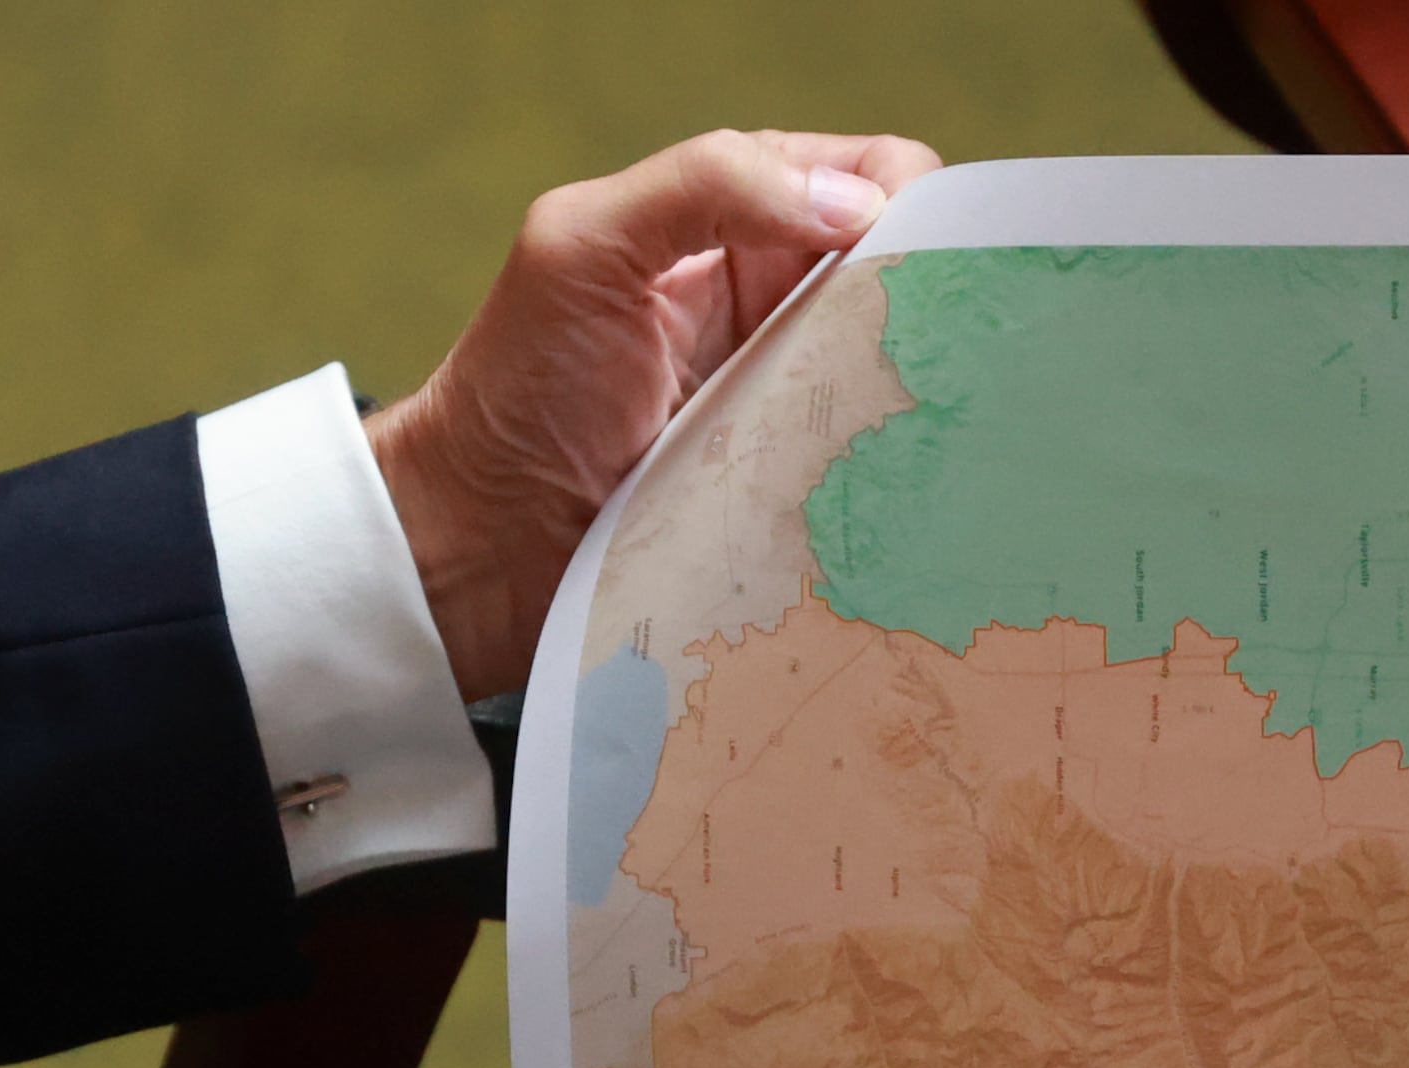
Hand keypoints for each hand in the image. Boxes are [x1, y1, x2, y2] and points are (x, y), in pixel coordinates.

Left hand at [366, 128, 943, 699]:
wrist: (474, 548)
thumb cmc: (512, 391)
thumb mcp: (582, 248)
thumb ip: (706, 183)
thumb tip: (856, 204)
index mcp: (738, 219)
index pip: (876, 177)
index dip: (909, 205)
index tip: (904, 266)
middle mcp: (779, 303)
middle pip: (911, 276)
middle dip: (934, 303)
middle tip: (925, 358)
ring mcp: (793, 399)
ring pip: (907, 373)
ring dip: (918, 394)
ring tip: (917, 428)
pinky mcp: (796, 488)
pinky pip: (876, 467)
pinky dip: (894, 470)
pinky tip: (894, 485)